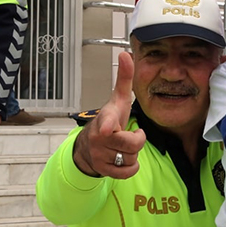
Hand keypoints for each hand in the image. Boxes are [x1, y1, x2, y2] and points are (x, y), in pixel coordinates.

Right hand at [73, 51, 146, 177]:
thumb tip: (127, 53)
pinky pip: (128, 173)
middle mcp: (99, 138)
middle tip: (130, 134)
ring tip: (123, 146)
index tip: (108, 128)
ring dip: (133, 154)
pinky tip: (124, 158)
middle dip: (137, 141)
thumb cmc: (108, 120)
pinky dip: (131, 168)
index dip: (108, 125)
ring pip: (132, 158)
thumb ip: (124, 79)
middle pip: (133, 144)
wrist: (88, 146)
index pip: (106, 122)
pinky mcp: (103, 170)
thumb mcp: (117, 100)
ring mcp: (99, 155)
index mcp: (104, 120)